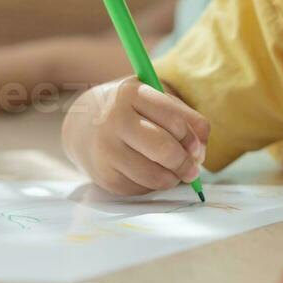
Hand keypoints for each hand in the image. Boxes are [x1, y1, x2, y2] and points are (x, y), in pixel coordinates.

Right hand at [62, 77, 210, 195]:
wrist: (81, 126)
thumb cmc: (130, 111)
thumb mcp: (152, 100)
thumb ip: (182, 117)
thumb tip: (201, 152)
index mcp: (131, 94)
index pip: (174, 119)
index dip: (194, 138)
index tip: (199, 148)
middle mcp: (114, 120)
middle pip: (164, 149)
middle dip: (186, 164)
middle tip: (193, 169)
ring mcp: (106, 150)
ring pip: (155, 175)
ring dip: (174, 179)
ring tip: (177, 174)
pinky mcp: (104, 176)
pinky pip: (142, 188)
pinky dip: (154, 186)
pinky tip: (151, 174)